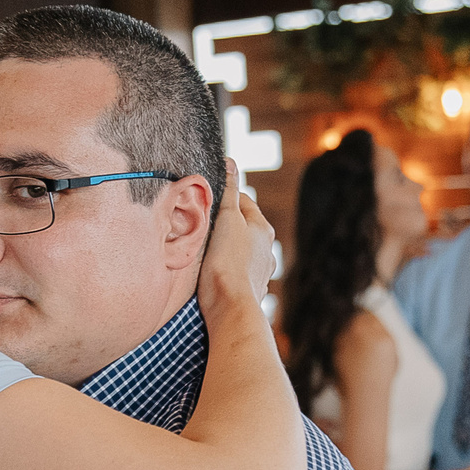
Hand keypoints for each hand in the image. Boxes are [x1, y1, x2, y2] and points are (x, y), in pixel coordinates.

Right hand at [197, 161, 278, 317]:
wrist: (230, 306)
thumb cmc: (227, 261)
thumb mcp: (226, 219)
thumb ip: (227, 191)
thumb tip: (230, 162)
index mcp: (262, 228)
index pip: (242, 201)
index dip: (223, 199)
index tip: (206, 204)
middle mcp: (267, 249)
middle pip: (242, 227)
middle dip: (224, 225)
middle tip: (202, 228)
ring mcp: (261, 270)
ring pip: (240, 250)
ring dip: (226, 248)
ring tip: (206, 252)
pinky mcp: (251, 289)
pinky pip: (237, 272)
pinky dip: (227, 269)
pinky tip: (214, 273)